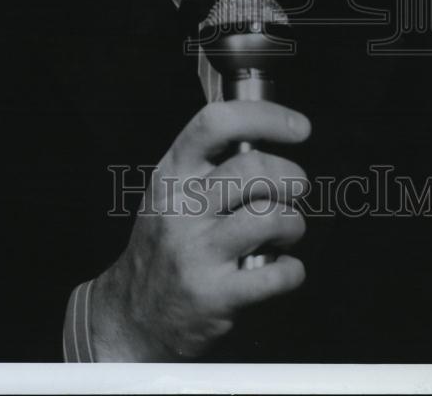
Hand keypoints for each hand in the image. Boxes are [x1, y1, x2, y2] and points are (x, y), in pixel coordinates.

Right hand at [90, 100, 310, 360]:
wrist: (133, 315)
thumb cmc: (162, 245)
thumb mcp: (168, 192)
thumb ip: (205, 163)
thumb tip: (264, 133)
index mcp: (172, 173)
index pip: (217, 123)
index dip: (266, 118)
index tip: (298, 127)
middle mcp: (181, 207)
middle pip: (253, 169)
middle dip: (291, 176)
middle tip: (297, 187)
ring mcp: (197, 252)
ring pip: (270, 217)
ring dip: (294, 223)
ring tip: (287, 231)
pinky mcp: (214, 294)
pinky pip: (276, 274)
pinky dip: (292, 270)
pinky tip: (282, 268)